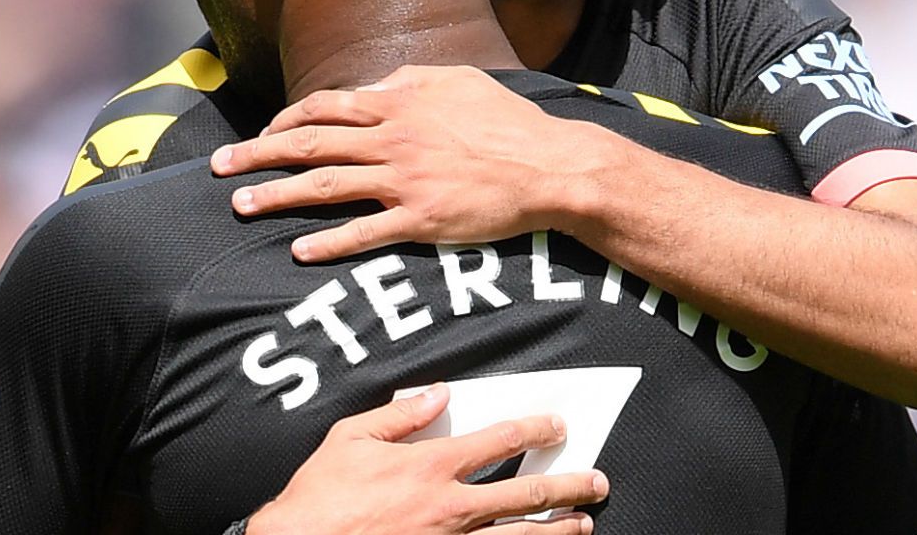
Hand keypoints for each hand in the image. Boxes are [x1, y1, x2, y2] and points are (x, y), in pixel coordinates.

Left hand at [214, 65, 619, 261]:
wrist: (550, 166)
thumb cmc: (508, 122)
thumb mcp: (459, 81)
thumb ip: (411, 80)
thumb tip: (376, 85)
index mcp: (399, 103)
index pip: (325, 108)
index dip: (285, 120)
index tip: (263, 133)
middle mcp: (393, 139)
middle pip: (309, 144)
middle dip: (257, 155)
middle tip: (219, 169)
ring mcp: (405, 180)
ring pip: (325, 186)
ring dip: (276, 197)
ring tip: (240, 207)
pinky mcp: (422, 219)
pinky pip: (364, 233)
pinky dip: (328, 242)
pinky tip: (299, 251)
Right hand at [247, 383, 606, 534]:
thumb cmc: (319, 498)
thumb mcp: (351, 439)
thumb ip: (401, 415)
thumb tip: (438, 394)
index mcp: (431, 466)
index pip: (501, 440)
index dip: (536, 429)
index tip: (557, 425)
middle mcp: (451, 507)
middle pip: (527, 493)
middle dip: (568, 485)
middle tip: (597, 481)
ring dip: (558, 530)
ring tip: (585, 525)